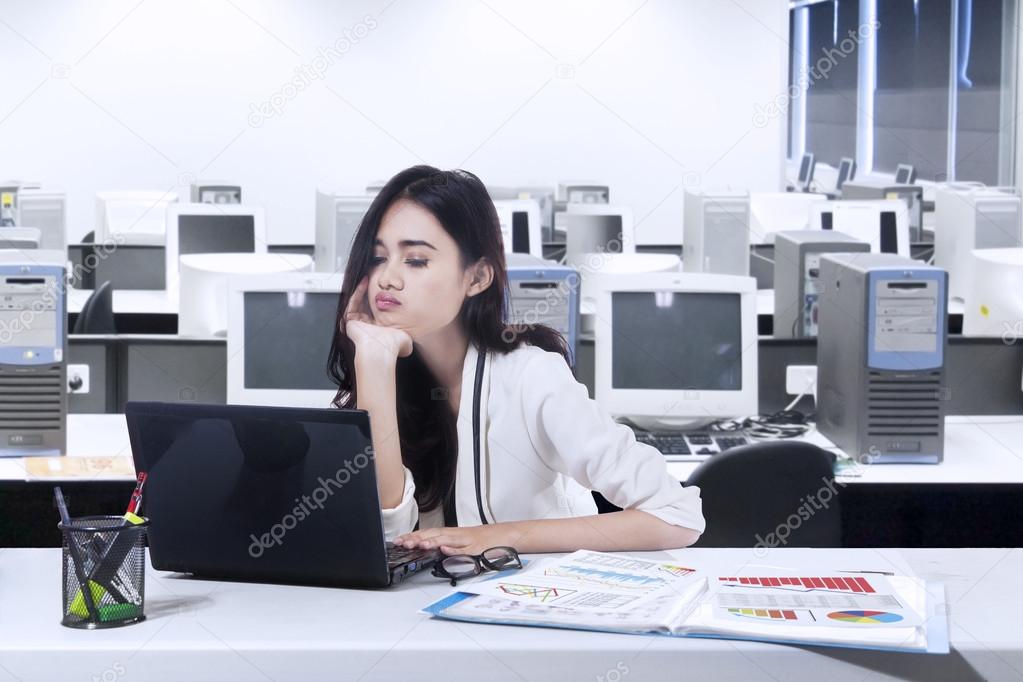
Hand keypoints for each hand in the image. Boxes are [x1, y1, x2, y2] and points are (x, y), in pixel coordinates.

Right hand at [344, 277, 412, 363]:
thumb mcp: (406, 338)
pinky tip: (364, 281)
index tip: (387, 289)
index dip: (382, 299)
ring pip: (358, 302)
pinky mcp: (349, 321)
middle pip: (367, 305)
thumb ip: (408, 335)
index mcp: (379, 331)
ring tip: (369, 276)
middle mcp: (367, 328)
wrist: (382, 350)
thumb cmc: (393, 346)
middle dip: (371, 292)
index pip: (379, 312)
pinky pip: (352, 302)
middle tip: (376, 280)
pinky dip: (357, 292)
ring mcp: (357, 324)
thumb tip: (413, 337)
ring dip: (363, 289)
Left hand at [394, 524, 509, 555]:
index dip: (412, 536)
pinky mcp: (477, 549)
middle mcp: (457, 535)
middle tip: (402, 543)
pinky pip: (464, 550)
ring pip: (446, 540)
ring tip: (419, 545)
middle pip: (434, 534)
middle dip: (417, 539)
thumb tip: (431, 550)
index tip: (398, 540)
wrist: (506, 536)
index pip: (428, 533)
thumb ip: (447, 546)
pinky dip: (454, 549)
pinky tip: (444, 549)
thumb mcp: (461, 543)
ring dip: (432, 542)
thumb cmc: (484, 541)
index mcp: (451, 534)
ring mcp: (467, 541)